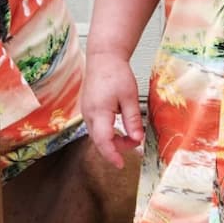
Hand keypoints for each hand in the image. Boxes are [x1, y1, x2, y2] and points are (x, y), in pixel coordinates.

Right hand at [81, 51, 144, 168]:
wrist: (103, 57)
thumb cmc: (116, 73)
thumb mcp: (130, 97)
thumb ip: (132, 120)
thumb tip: (137, 139)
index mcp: (98, 112)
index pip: (103, 141)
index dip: (112, 155)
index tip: (120, 164)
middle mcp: (88, 114)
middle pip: (99, 141)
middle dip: (116, 148)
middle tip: (135, 144)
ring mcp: (86, 111)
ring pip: (97, 135)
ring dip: (112, 140)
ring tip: (130, 136)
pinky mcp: (88, 109)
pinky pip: (95, 127)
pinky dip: (107, 132)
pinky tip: (119, 128)